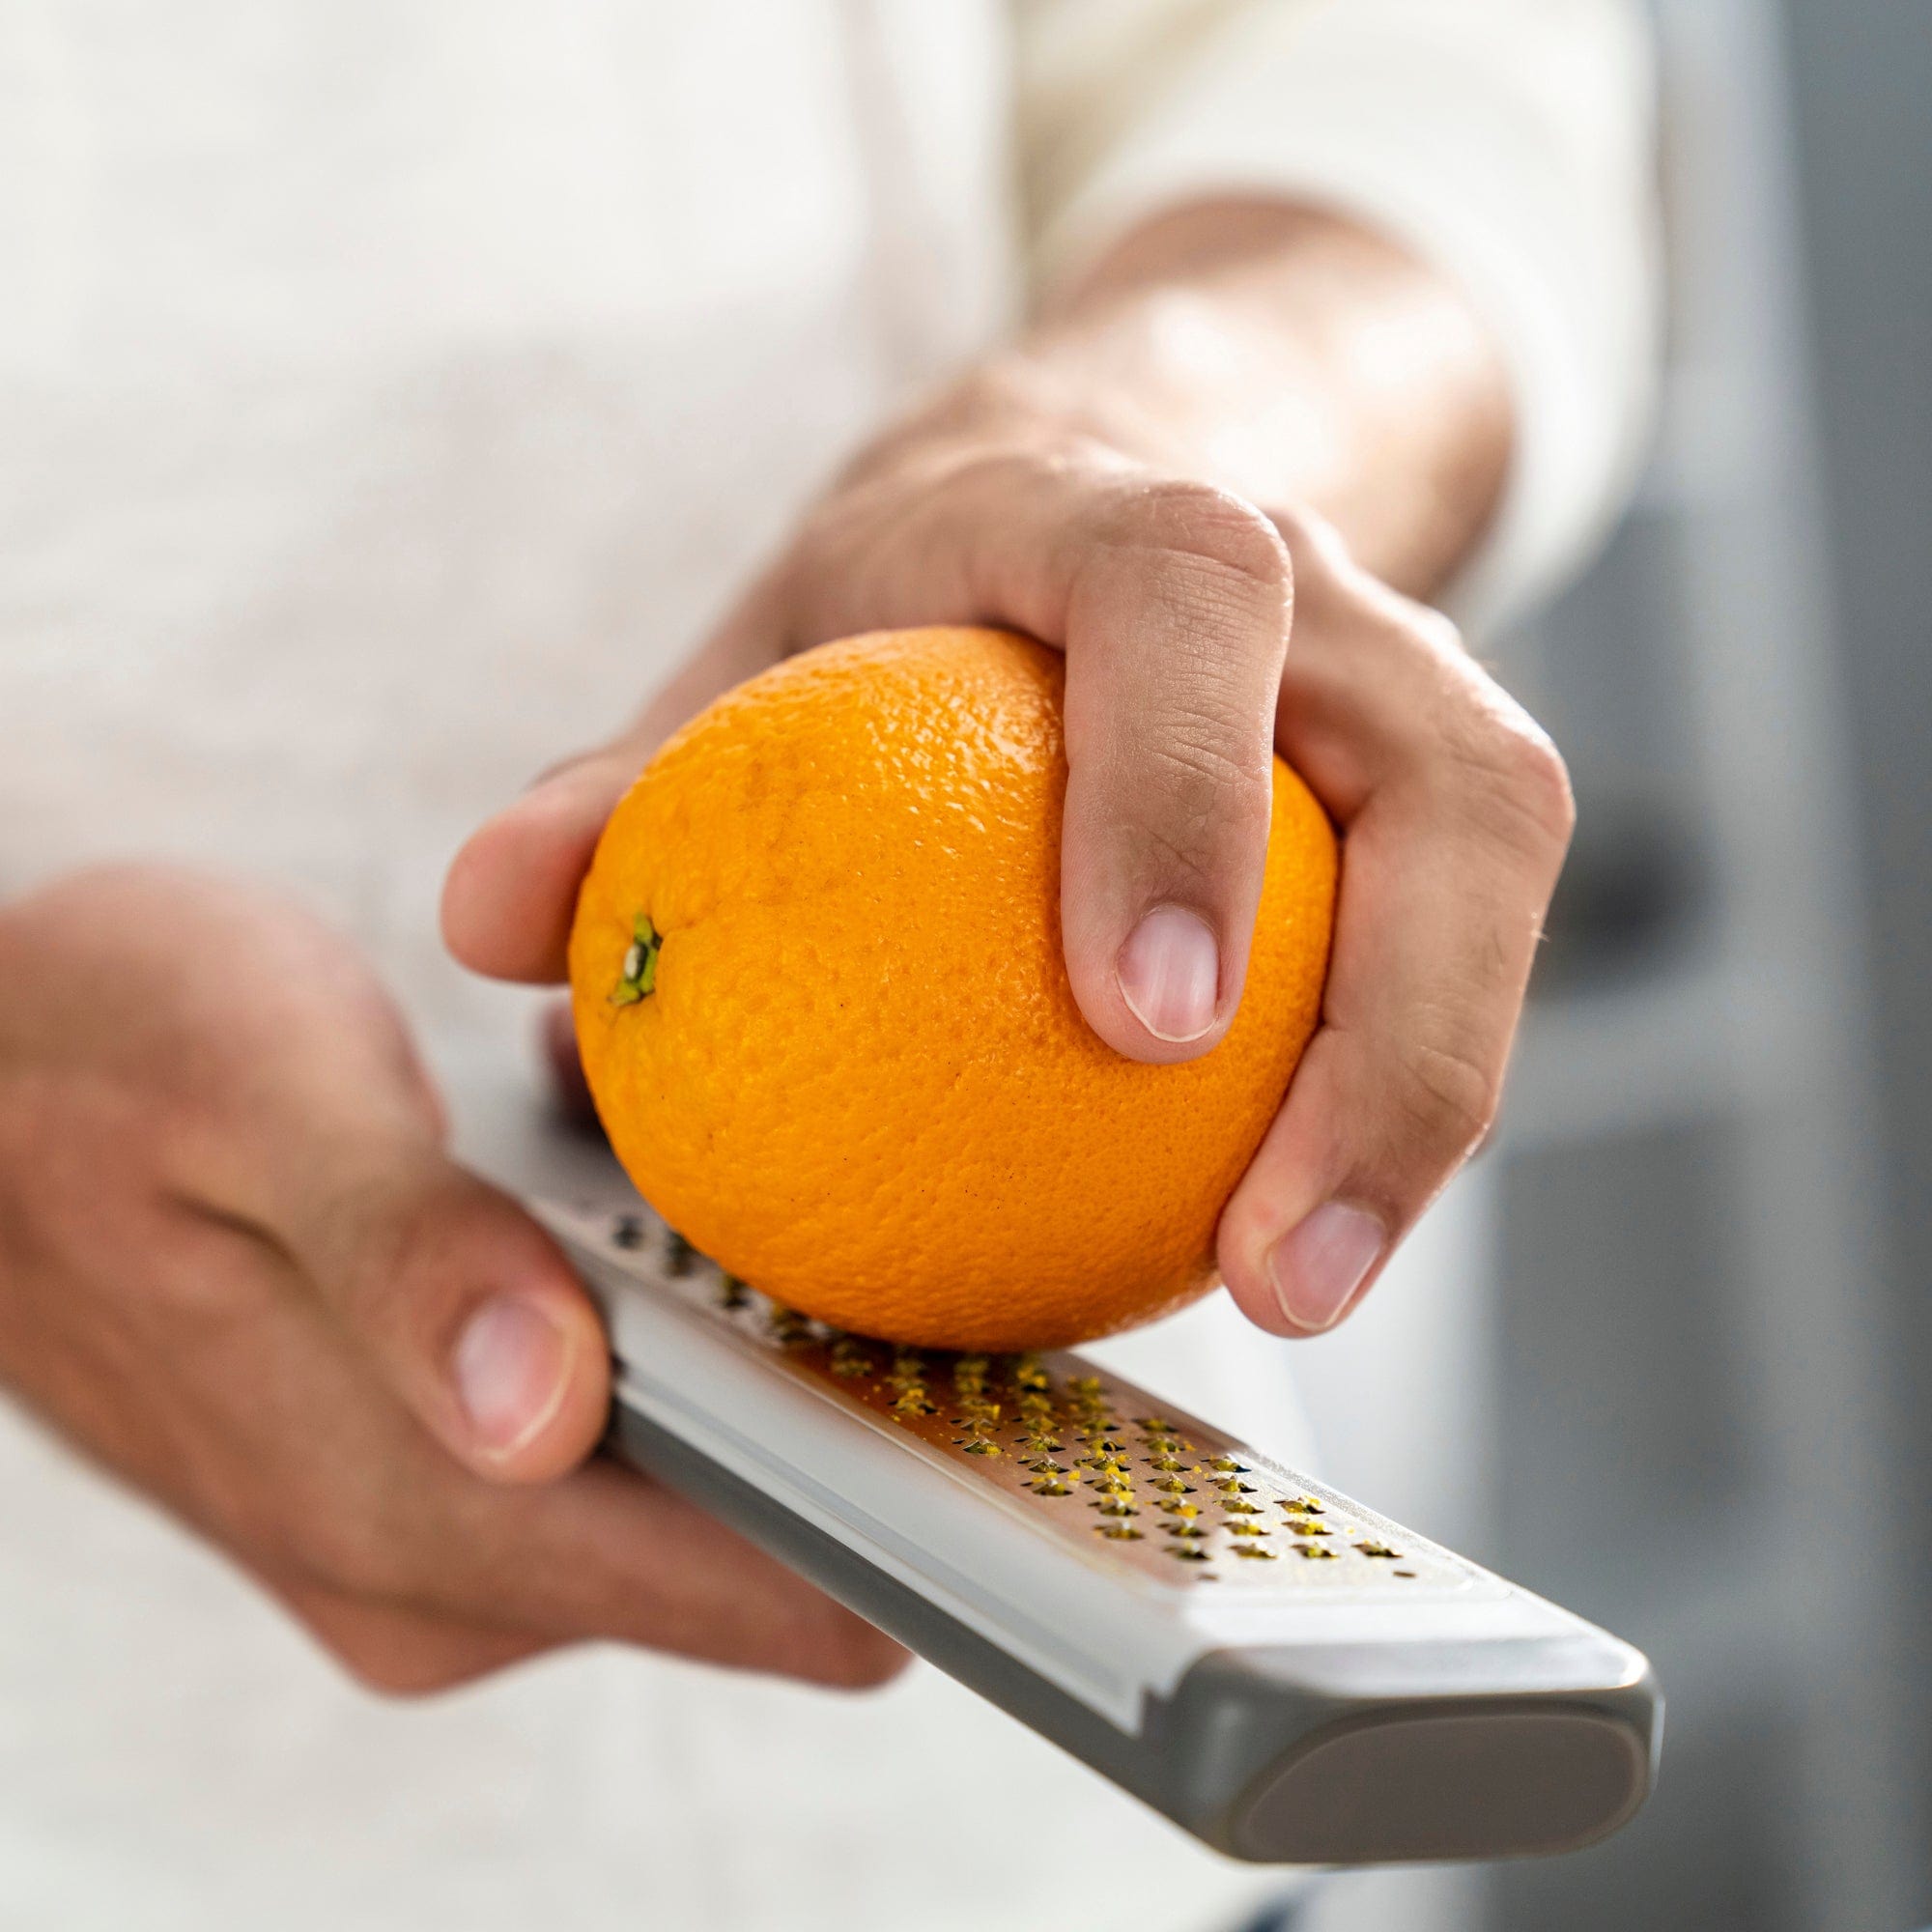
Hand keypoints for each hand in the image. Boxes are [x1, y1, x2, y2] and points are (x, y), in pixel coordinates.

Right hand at [0, 866, 902, 1691]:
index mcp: (410, 1511)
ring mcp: (449, 1541)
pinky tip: (726, 1227)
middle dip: (878, 1432)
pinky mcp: (454, 1482)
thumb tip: (541, 1412)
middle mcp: (440, 1577)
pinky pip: (651, 1457)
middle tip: (958, 1246)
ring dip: (796, 1382)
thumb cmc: (108, 1055)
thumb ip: (398, 1254)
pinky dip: (715, 1363)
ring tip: (834, 1214)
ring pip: (715, 1505)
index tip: (1062, 1417)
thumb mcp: (251, 1089)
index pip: (756, 1587)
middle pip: (765, 1556)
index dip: (927, 1517)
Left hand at [445, 384, 1571, 1339]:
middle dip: (1395, 1021)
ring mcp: (1403, 691)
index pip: (1189, 599)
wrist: (1083, 509)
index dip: (1183, 793)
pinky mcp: (1442, 800)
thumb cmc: (905, 609)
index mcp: (1108, 521)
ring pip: (1501, 872)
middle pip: (1455, 767)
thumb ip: (633, 785)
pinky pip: (1467, 953)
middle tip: (1264, 1246)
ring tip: (1297, 1281)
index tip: (1142, 1017)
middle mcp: (1311, 596)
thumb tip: (487, 919)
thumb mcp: (751, 667)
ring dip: (1429, 1096)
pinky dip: (1400, 1097)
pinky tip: (1288, 1234)